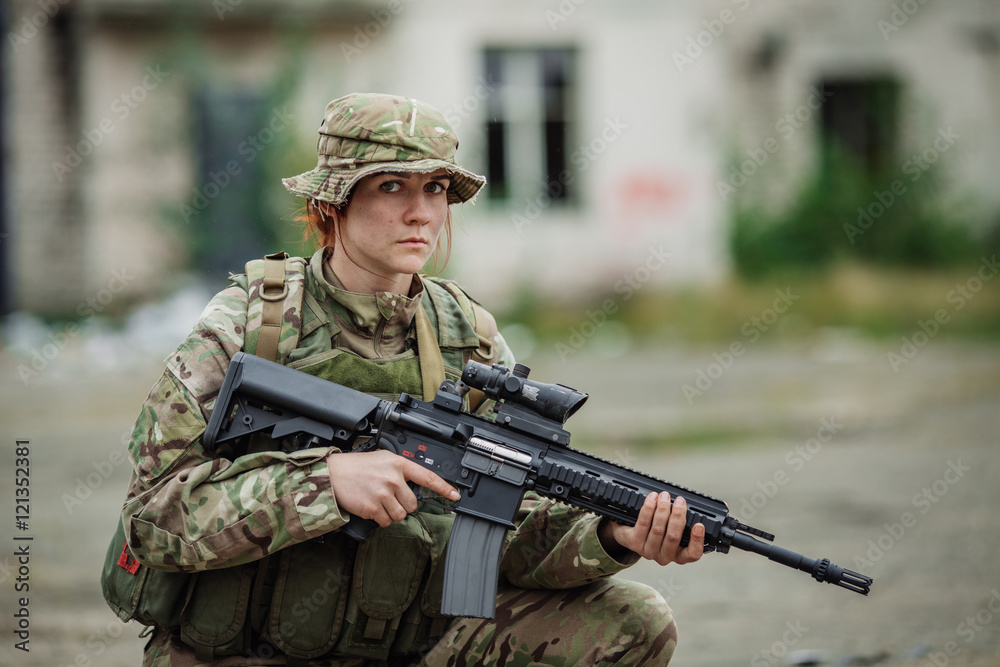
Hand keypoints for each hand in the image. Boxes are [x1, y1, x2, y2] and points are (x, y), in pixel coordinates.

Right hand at [326, 450, 460, 526]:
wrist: (333, 474)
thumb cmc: (357, 467)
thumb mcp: (383, 459)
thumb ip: (400, 469)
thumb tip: (414, 483)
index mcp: (399, 464)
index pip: (428, 477)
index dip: (444, 487)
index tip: (455, 495)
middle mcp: (393, 478)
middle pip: (412, 504)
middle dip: (402, 504)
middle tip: (388, 497)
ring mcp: (384, 493)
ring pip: (400, 515)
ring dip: (391, 513)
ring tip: (378, 502)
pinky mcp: (373, 507)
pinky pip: (386, 522)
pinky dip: (380, 519)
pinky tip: (371, 508)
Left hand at [599, 492, 704, 565]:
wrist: (630, 532)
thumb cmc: (656, 529)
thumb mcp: (673, 528)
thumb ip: (683, 521)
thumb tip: (698, 505)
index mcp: (679, 555)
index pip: (693, 554)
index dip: (697, 540)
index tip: (699, 525)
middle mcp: (665, 556)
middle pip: (673, 537)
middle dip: (677, 516)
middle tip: (680, 501)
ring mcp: (649, 551)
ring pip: (658, 529)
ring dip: (662, 510)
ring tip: (665, 497)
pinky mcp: (635, 543)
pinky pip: (644, 524)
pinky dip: (649, 509)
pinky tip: (652, 499)